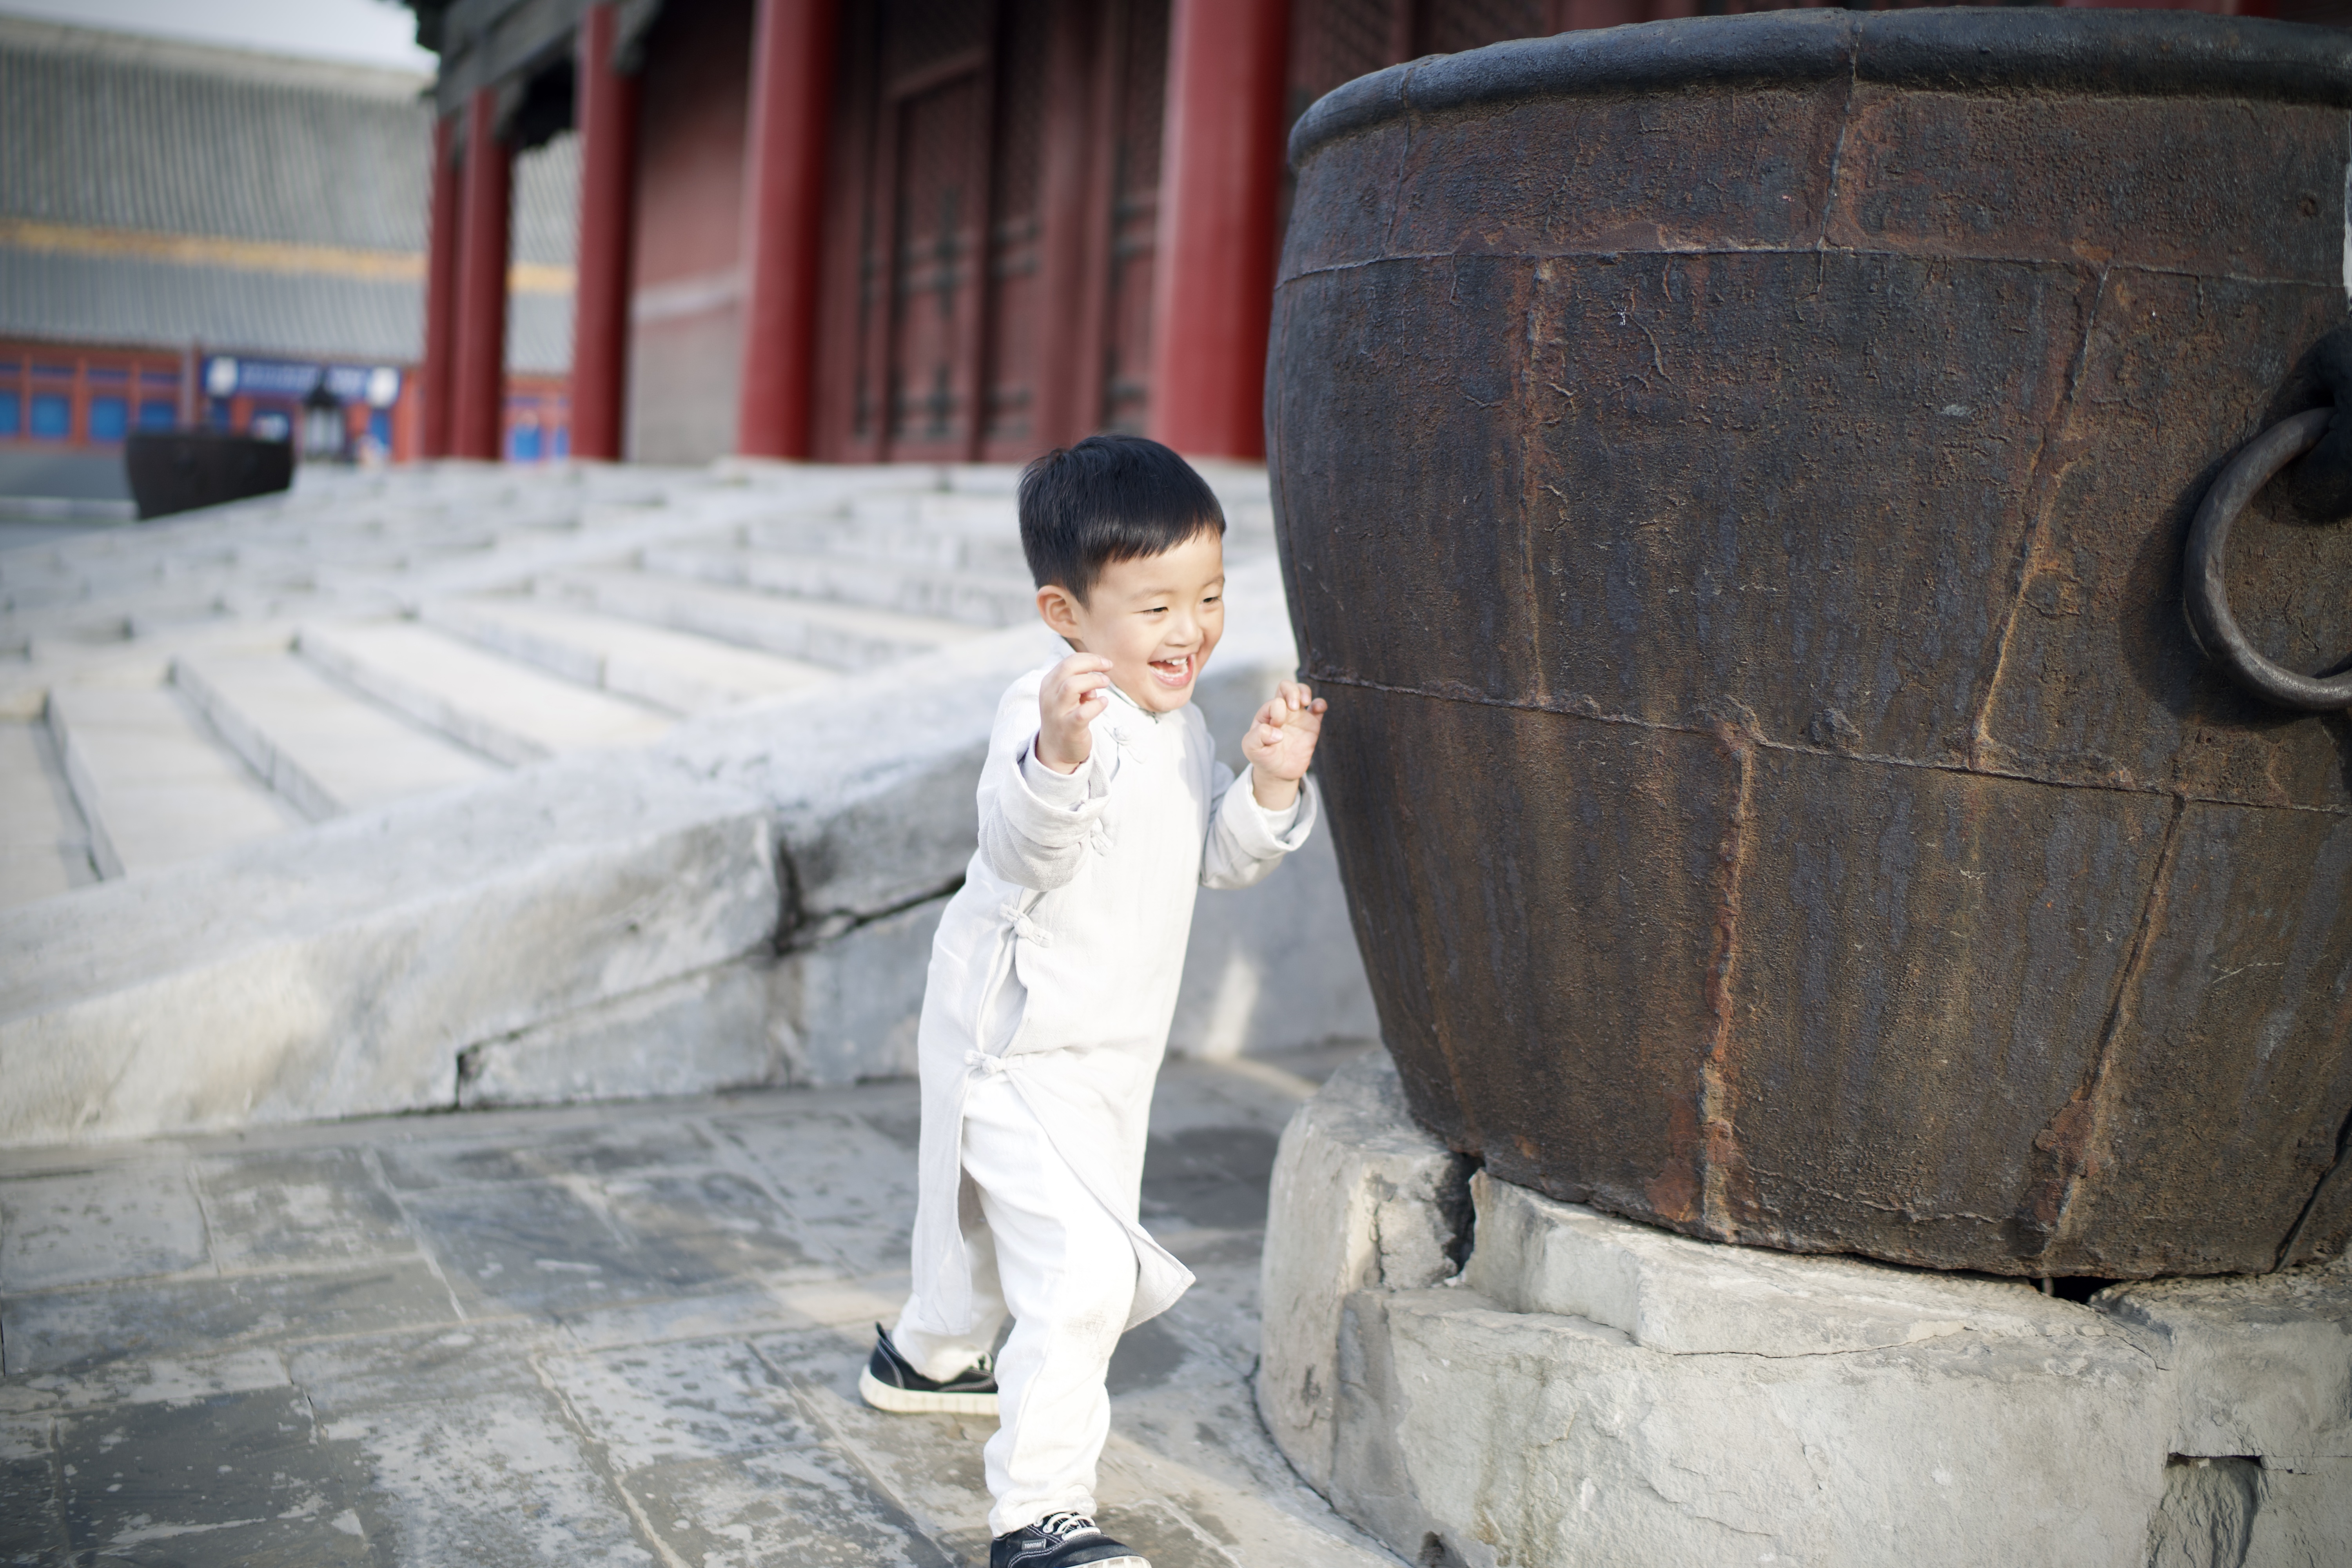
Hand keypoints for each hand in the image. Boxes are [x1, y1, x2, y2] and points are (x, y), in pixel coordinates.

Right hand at [1037, 653, 1112, 772]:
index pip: (1068, 662)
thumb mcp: (1069, 697)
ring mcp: (1058, 713)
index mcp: (1049, 684)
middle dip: (1092, 663)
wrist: (1056, 749)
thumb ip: (1080, 684)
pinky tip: (1103, 702)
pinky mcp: (1069, 728)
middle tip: (1108, 668)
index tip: (1105, 663)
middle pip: (1068, 668)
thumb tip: (1097, 677)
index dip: (1089, 658)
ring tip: (1105, 683)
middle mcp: (1050, 696)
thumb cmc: (1066, 717)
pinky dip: (1097, 704)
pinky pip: (1083, 713)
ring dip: (1093, 681)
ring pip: (1071, 686)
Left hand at [1243, 680, 1325, 809]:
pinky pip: (1318, 707)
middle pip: (1286, 687)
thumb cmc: (1263, 758)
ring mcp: (1297, 716)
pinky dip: (1321, 703)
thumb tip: (1276, 733)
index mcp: (1267, 714)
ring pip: (1302, 691)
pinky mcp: (1312, 724)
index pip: (1274, 702)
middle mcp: (1282, 711)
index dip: (1277, 711)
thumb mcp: (1252, 749)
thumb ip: (1257, 737)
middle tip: (1294, 707)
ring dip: (1304, 692)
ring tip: (1305, 703)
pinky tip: (1319, 709)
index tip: (1278, 726)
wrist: (1279, 772)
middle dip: (1291, 691)